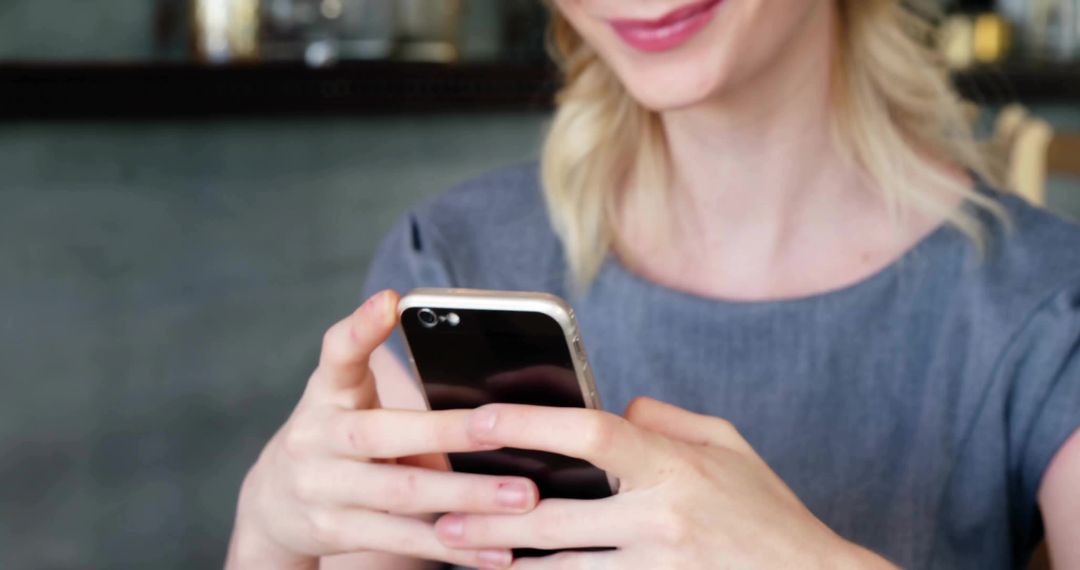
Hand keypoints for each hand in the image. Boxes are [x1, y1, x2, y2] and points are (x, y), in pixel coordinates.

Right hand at [226, 291, 538, 569]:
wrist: (273, 504)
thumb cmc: (340, 438)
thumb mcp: (352, 404)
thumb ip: (401, 398)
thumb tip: (496, 409)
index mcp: (327, 393)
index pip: (337, 353)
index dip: (360, 327)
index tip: (390, 301)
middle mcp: (316, 437)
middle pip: (385, 432)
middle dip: (451, 432)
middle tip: (507, 429)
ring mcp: (322, 488)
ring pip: (403, 493)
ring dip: (467, 497)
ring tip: (523, 498)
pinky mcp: (334, 531)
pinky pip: (404, 540)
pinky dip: (456, 547)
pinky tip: (500, 551)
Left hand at [432, 398, 896, 568]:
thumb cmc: (765, 508)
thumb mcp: (726, 443)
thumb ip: (662, 420)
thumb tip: (610, 407)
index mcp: (675, 466)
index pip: (592, 434)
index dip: (530, 422)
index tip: (479, 417)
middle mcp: (662, 519)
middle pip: (557, 515)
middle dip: (491, 514)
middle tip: (439, 510)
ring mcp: (658, 567)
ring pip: (561, 568)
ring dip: (505, 561)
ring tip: (458, 551)